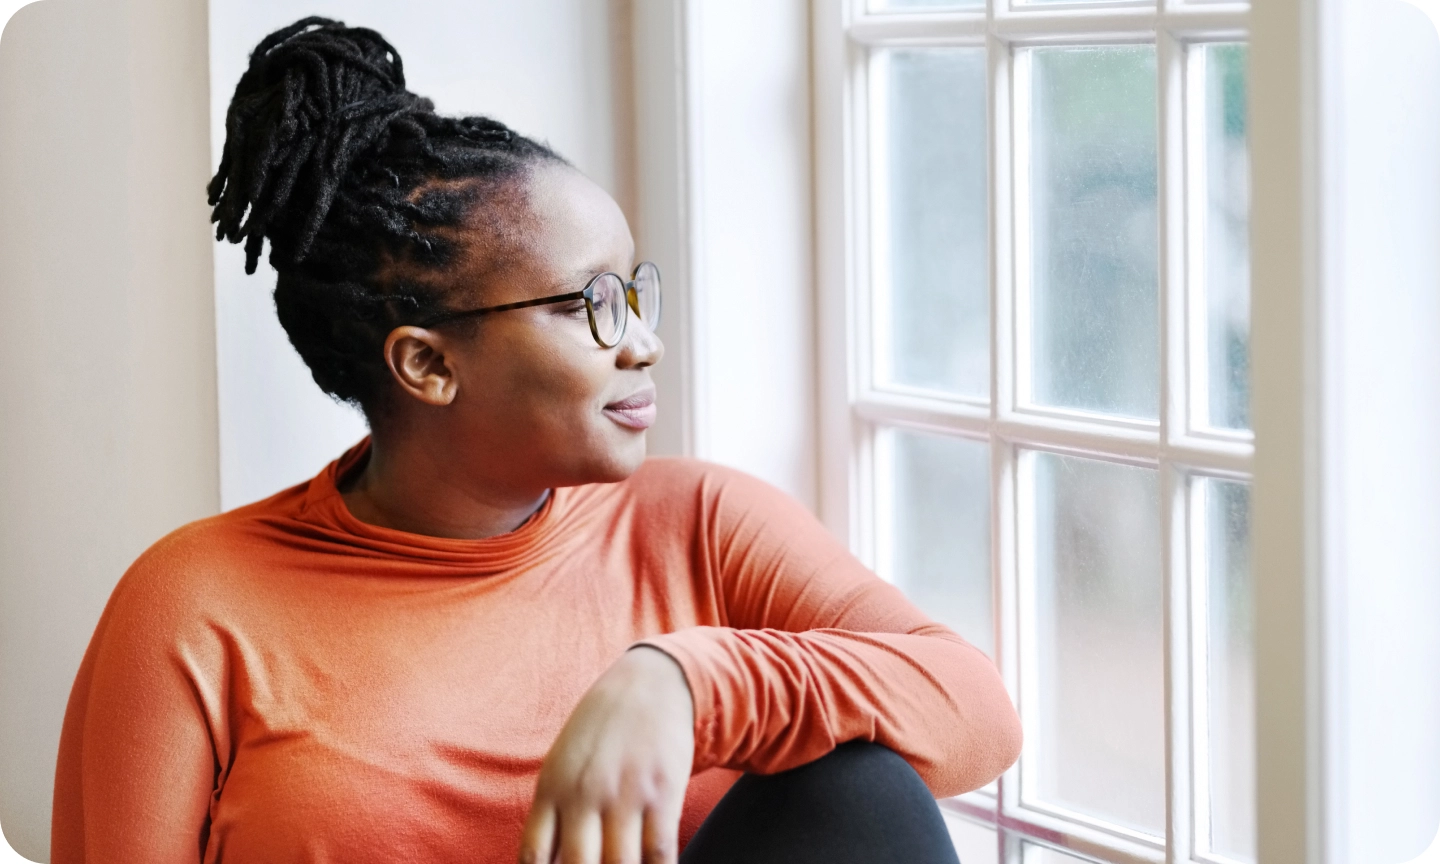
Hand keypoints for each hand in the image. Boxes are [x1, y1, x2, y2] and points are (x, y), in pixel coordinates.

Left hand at [519, 646, 695, 863]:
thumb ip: (555, 812)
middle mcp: (585, 795)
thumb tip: (547, 862)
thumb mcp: (564, 763)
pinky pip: (660, 852)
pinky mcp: (662, 793)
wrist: (649, 684)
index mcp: (552, 790)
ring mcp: (625, 795)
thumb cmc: (601, 731)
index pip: (534, 857)